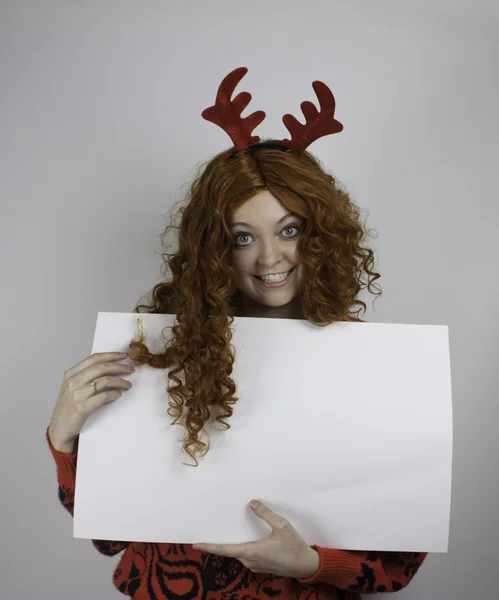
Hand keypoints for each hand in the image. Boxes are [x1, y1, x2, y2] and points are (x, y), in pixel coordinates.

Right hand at [48, 352, 133, 452]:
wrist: (60, 429)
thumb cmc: (69, 407)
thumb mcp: (72, 387)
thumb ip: (85, 376)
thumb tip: (109, 366)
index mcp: (71, 373)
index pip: (94, 358)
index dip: (111, 355)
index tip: (124, 356)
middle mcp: (73, 381)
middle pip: (101, 367)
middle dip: (119, 367)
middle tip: (131, 369)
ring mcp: (77, 394)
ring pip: (104, 381)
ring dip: (120, 381)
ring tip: (128, 384)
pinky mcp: (82, 408)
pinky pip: (104, 396)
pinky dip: (114, 394)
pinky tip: (119, 394)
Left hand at [193, 500, 319, 578]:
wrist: (306, 566)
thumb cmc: (294, 546)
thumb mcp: (282, 525)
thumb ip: (266, 514)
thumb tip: (252, 503)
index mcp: (252, 551)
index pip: (225, 549)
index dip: (210, 547)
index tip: (196, 544)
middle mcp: (251, 561)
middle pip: (229, 552)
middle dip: (217, 544)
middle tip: (206, 535)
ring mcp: (256, 565)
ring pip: (238, 554)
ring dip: (229, 546)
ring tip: (222, 535)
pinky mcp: (261, 566)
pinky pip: (246, 556)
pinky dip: (240, 549)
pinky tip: (242, 540)